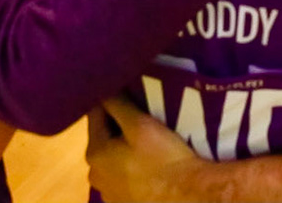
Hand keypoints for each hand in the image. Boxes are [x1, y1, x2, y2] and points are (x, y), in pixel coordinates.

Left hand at [87, 97, 209, 202]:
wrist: (186, 197)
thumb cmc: (164, 159)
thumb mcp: (141, 125)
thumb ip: (118, 104)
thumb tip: (103, 89)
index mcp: (95, 153)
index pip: (95, 114)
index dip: (111, 99)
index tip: (128, 90)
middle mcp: (94, 174)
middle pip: (103, 138)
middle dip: (117, 125)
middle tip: (141, 114)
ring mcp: (108, 192)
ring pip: (112, 158)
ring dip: (123, 147)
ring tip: (147, 140)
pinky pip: (122, 176)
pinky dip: (130, 167)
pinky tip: (148, 165)